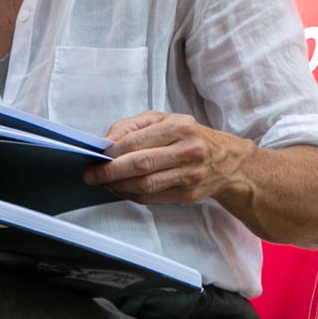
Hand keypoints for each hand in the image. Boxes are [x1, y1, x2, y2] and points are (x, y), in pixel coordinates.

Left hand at [85, 111, 252, 208]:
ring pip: (145, 185)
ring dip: (118, 186)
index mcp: (180, 127)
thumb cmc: (189, 137)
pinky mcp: (188, 195)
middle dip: (109, 172)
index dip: (111, 152)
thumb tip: (105, 142)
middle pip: (140, 165)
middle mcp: (188, 150)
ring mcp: (190, 175)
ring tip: (104, 183)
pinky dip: (131, 196)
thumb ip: (132, 126)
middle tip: (92, 176)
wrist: (226, 161)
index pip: (136, 141)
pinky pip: (152, 198)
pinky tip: (121, 189)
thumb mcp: (163, 120)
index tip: (96, 157)